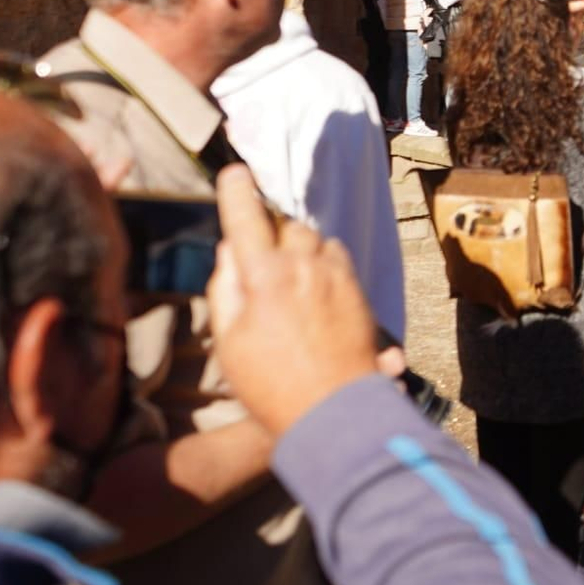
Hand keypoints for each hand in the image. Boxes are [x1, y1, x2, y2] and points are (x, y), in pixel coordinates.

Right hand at [208, 164, 378, 437]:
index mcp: (265, 276)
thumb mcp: (229, 341)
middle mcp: (304, 265)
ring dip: (298, 248)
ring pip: (314, 240)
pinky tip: (312, 293)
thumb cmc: (270, 385)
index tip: (234, 172)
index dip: (236, 192)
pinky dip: (321, 263)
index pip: (246, 219)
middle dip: (270, 232)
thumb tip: (229, 251)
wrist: (333, 412)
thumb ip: (226, 288)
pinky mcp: (358, 289)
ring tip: (286, 284)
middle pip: (284, 225)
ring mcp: (336, 275)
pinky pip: (336, 258)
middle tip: (258, 258)